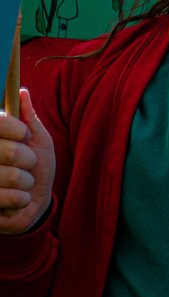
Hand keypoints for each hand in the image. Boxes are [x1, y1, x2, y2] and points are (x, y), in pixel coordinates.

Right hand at [0, 89, 57, 234]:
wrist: (30, 204)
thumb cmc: (34, 168)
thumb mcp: (36, 141)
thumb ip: (28, 119)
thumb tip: (22, 92)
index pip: (0, 123)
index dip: (19, 131)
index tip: (24, 136)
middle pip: (12, 152)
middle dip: (28, 161)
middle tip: (24, 165)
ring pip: (15, 177)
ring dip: (27, 183)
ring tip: (20, 184)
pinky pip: (12, 198)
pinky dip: (23, 200)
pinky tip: (16, 200)